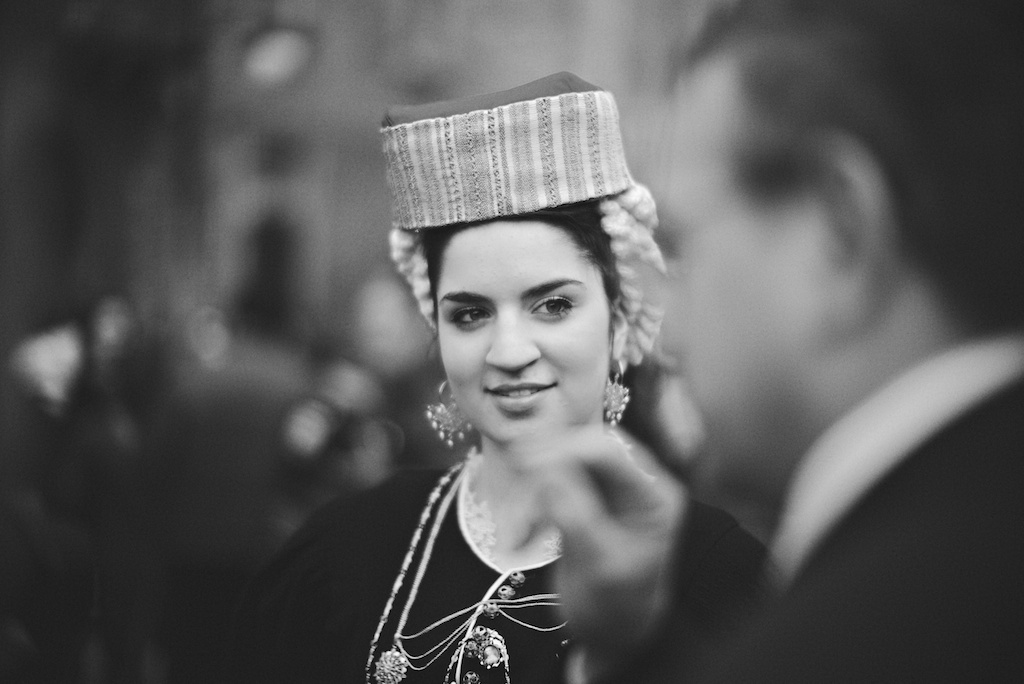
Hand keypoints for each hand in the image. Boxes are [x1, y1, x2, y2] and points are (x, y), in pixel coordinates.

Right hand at [522, 426, 687, 679]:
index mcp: (655, 495)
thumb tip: (547, 470)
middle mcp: (637, 484)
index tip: (530, 463)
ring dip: (539, 485)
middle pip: (588, 446)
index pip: (613, 451)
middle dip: (551, 462)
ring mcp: (611, 489)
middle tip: (520, 483)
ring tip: (523, 525)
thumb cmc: (614, 607)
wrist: (610, 634)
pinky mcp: (586, 498)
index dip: (570, 449)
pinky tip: (524, 533)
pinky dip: (535, 502)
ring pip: (567, 460)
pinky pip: (555, 482)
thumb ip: (577, 515)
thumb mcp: (599, 565)